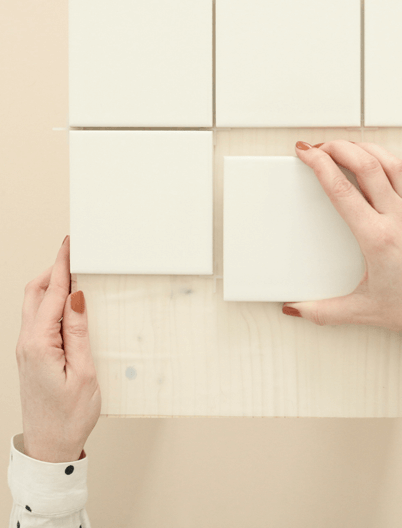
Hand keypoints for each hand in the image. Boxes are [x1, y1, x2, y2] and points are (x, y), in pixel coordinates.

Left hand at [16, 235, 100, 461]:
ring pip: (34, 304)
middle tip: (75, 254)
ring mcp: (27, 349)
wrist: (50, 447)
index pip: (51, 293)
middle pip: (35, 292)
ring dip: (51, 285)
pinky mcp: (32, 355)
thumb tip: (77, 297)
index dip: (62, 265)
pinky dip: (51, 302)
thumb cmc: (69, 416)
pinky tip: (68, 303)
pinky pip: (38, 318)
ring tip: (75, 274)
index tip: (70, 244)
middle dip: (54, 269)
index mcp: (40, 344)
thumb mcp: (84, 372)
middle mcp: (28, 342)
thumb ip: (78, 331)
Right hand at [282, 140, 401, 350]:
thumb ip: (322, 311)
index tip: (306, 152)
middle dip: (338, 147)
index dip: (319, 164)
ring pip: (390, 163)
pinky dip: (385, 161)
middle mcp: (398, 218)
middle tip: (319, 145)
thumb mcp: (362, 310)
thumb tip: (294, 309)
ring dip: (364, 148)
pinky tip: (375, 164)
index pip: (341, 189)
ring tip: (346, 146)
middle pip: (366, 164)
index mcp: (377, 238)